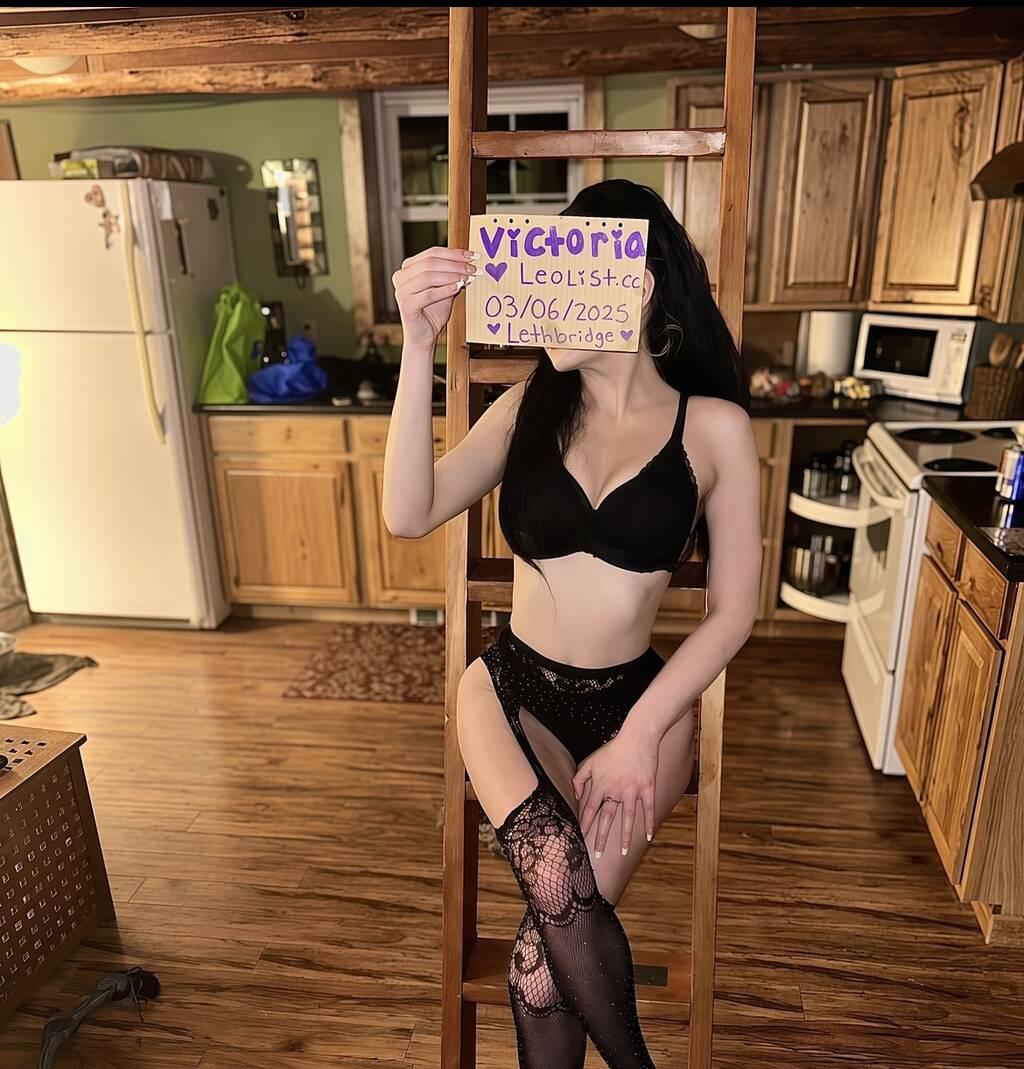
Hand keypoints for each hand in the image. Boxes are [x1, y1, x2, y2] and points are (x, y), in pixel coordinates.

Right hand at [392, 246, 477, 351]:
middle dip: (455, 264)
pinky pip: (427, 294)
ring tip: (467, 278)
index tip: (472, 255)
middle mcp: (401, 277)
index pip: (432, 253)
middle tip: (472, 268)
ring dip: (451, 275)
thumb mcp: (444, 288)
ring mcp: (401, 291)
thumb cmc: (433, 312)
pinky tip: (457, 287)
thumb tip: (469, 260)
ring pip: (428, 276)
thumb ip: (451, 274)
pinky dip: (444, 290)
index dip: (454, 253)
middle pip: (430, 262)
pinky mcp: (406, 305)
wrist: (425, 336)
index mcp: (408, 268)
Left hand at [572, 727, 658, 857]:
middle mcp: (615, 790)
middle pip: (606, 818)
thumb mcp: (591, 761)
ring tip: (624, 852)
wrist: (637, 738)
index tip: (579, 838)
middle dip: (601, 838)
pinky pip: (648, 809)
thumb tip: (574, 794)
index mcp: (600, 784)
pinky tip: (649, 836)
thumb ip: (579, 778)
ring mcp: (632, 790)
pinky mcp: (647, 787)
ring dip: (625, 837)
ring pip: (627, 817)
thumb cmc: (614, 749)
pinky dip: (648, 823)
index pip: (589, 809)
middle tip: (597, 856)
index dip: (583, 824)